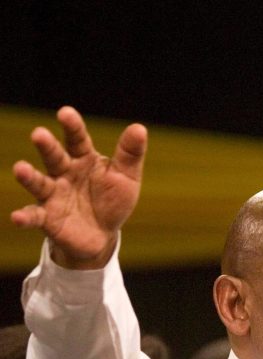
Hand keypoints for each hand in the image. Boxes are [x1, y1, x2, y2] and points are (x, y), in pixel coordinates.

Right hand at [10, 106, 146, 268]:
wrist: (102, 235)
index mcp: (84, 159)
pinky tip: (17, 217)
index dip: (72, 126)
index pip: (77, 139)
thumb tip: (139, 128)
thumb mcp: (127, 177)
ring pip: (39, 183)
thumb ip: (130, 154)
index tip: (65, 113)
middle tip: (39, 134)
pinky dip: (25, 217)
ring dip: (29, 176)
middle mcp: (64, 173)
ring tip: (20, 169)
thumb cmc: (113, 200)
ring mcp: (53, 195)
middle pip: (54, 157)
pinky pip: (34, 216)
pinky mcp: (47, 218)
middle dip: (47, 146)